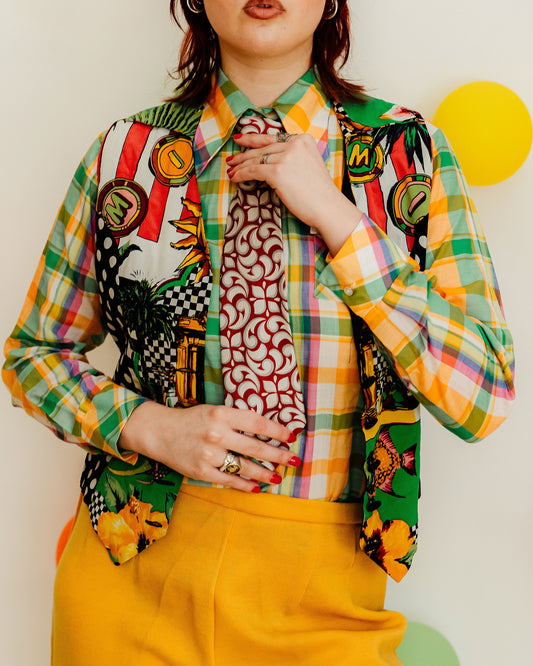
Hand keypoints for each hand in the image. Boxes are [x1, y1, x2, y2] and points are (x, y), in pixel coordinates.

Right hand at [118, 401, 300, 492]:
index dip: (277, 431)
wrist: (159, 432)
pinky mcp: (201, 471)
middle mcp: (216, 433)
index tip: (291, 437)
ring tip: (277, 477)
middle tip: (294, 460)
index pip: (256, 423)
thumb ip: (237, 420)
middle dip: (277, 455)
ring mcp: (208, 454)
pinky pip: (228, 480)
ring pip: (243, 466)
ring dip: (264, 473)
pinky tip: (256, 487)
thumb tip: (267, 432)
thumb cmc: (192, 420)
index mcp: (221, 414)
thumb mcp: (215, 411)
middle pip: (254, 447)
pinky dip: (244, 485)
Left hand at [228, 132, 362, 254]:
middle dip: (244, 154)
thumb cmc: (319, 193)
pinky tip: (235, 177)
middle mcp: (294, 144)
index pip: (272, 138)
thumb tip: (269, 161)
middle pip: (262, 148)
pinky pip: (253, 171)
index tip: (240, 139)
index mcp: (303, 139)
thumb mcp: (308, 165)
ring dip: (240, 166)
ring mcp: (286, 157)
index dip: (253, 139)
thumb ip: (292, 158)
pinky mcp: (277, 171)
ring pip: (256, 159)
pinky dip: (242, 174)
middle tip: (231, 159)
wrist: (328, 207)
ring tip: (231, 170)